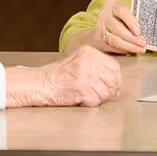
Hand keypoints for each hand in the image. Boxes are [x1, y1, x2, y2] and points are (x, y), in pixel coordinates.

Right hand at [5, 46, 121, 107]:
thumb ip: (97, 67)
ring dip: (97, 98)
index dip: (116, 80)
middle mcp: (88, 62)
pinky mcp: (81, 90)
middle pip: (113, 80)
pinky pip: (95, 101)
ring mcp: (84, 76)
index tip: (112, 86)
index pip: (114, 67)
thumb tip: (117, 83)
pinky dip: (89, 103)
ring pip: (105, 93)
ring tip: (84, 94)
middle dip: (108, 90)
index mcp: (88, 52)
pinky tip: (79, 98)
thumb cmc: (57, 75)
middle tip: (97, 93)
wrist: (39, 83)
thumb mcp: (78, 62)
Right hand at [90, 0, 146, 54]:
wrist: (105, 24)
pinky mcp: (99, 40)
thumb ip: (135, 18)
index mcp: (112, 5)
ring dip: (129, 46)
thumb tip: (146, 31)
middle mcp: (104, 16)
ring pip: (114, 39)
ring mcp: (100, 28)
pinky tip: (132, 50)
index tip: (138, 32)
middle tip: (143, 43)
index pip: (121, 12)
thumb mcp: (128, 13)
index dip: (130, 22)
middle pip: (117, 28)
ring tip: (140, 49)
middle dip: (132, 38)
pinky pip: (112, 47)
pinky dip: (123, 50)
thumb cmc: (122, 18)